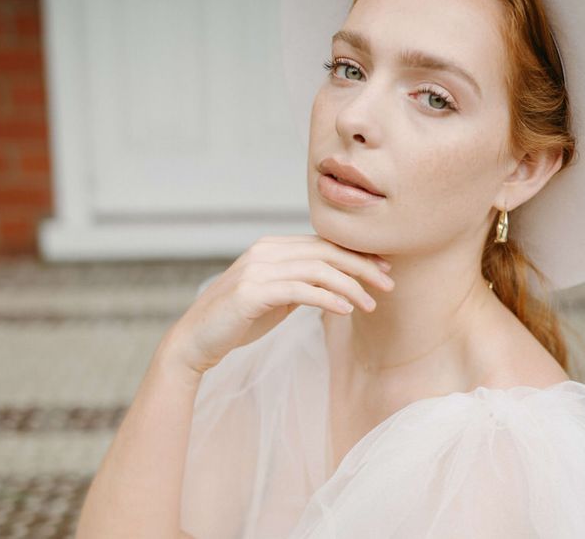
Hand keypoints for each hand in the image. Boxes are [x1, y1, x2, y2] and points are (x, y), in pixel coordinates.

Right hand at [167, 234, 393, 375]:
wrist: (195, 340)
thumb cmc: (237, 321)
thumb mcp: (274, 296)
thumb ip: (299, 283)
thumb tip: (333, 283)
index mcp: (271, 247)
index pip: (323, 244)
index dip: (356, 255)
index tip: (383, 270)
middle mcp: (265, 251)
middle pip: (325, 251)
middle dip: (362, 266)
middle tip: (388, 284)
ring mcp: (257, 269)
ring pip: (317, 269)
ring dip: (350, 286)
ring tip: (371, 305)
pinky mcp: (252, 292)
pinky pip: (300, 290)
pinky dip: (328, 298)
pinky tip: (345, 310)